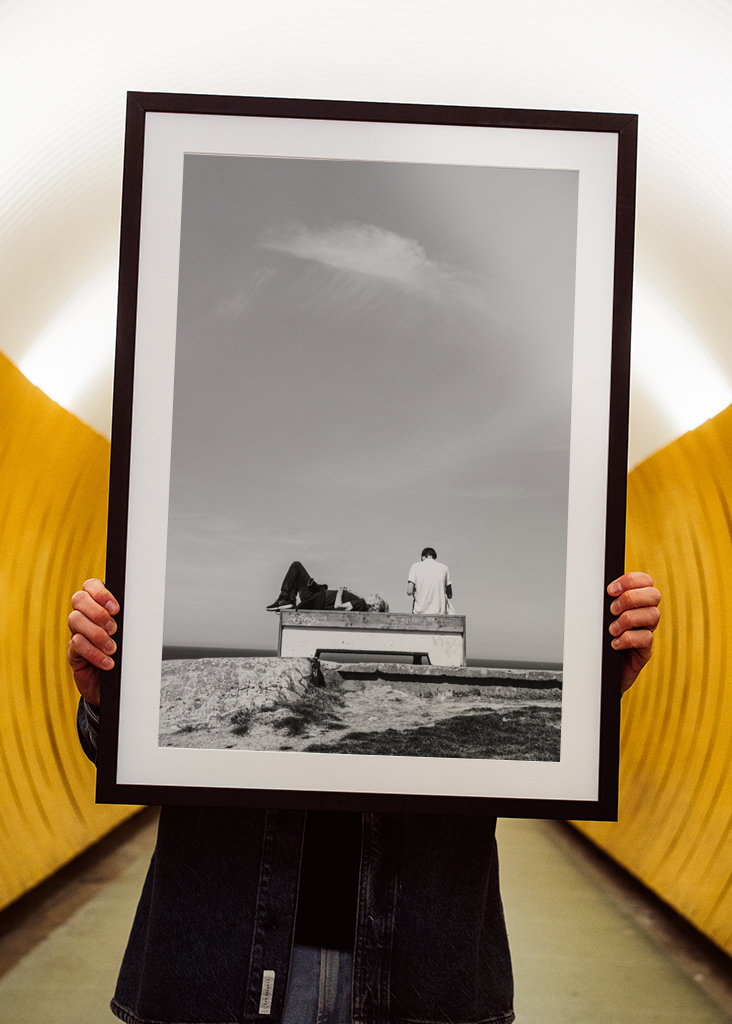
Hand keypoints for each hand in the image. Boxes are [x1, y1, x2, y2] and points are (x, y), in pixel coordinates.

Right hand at [67, 579, 119, 704]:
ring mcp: (76, 632)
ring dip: (97, 634)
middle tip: (114, 629)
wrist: (116, 685)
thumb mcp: (129, 634)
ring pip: (75, 620)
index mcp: (98, 605)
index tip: (116, 608)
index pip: (90, 585)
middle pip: (79, 599)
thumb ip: (129, 620)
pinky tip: (108, 662)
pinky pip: (77, 644)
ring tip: (112, 648)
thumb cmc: (125, 654)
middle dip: (98, 612)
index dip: (100, 592)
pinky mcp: (73, 652)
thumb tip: (141, 609)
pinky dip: (94, 653)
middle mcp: (84, 616)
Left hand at [607, 571, 660, 692]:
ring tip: (612, 629)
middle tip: (612, 610)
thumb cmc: (599, 641)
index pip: (645, 581)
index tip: (611, 590)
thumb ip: (603, 602)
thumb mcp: (600, 618)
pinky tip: (615, 643)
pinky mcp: (645, 651)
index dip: (631, 580)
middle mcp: (644, 615)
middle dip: (630, 598)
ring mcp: (646, 632)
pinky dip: (627, 639)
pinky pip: (646, 638)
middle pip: (654, 595)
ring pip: (653, 615)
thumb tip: (593, 588)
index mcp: (635, 602)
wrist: (599, 671)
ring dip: (628, 619)